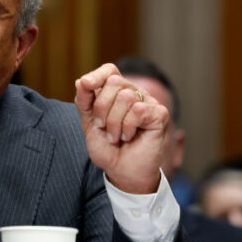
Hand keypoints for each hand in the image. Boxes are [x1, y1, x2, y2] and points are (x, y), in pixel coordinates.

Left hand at [74, 63, 168, 193]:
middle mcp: (134, 93)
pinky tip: (130, 137)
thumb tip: (82, 80)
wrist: (121, 172)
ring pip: (125, 97)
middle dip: (101, 108)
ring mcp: (149, 102)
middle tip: (103, 127)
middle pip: (114, 82)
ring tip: (116, 136)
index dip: (97, 75)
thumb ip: (84, 101)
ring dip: (114, 122)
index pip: (110, 70)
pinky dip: (128, 127)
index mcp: (117, 92)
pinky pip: (138, 110)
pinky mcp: (160, 114)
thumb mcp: (89, 123)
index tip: (86, 86)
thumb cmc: (108, 148)